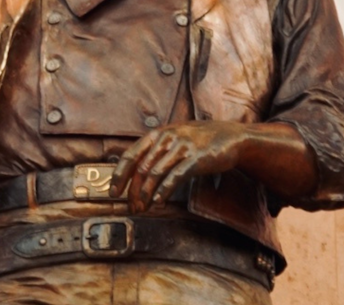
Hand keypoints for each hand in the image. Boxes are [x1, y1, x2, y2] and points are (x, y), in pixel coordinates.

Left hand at [111, 122, 246, 212]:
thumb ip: (156, 152)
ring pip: (155, 173)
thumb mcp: (174, 140)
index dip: (119, 175)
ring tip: (142, 208)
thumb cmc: (199, 141)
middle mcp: (167, 138)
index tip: (113, 193)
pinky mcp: (196, 158)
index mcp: (158, 134)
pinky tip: (158, 202)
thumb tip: (135, 174)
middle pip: (141, 168)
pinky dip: (164, 190)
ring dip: (145, 194)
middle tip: (131, 208)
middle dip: (133, 191)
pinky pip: (175, 176)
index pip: (131, 155)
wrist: (230, 137)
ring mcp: (182, 147)